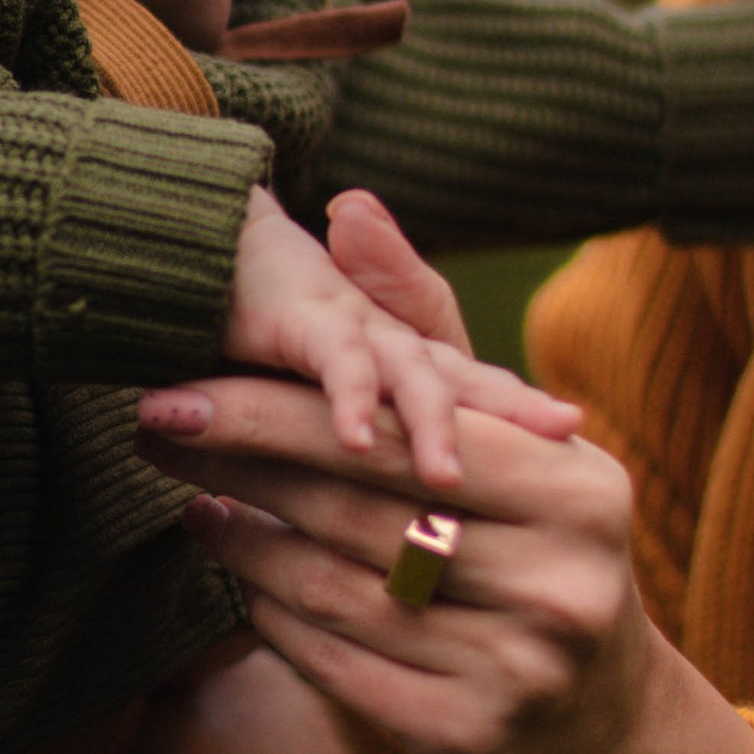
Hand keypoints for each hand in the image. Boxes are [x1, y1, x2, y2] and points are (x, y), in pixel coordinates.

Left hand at [137, 375, 753, 753]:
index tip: (178, 386)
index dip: (280, 413)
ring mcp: (520, 671)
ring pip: (338, 591)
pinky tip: (241, 581)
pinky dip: (277, 619)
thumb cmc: (538, 545)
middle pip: (361, 510)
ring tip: (195, 502)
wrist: (605, 723)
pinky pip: (339, 667)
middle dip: (243, 464)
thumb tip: (348, 205)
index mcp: (579, 489)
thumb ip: (422, 321)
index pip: (401, 437)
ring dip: (247, 544)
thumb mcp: (507, 433)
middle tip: (154, 428)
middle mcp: (560, 583)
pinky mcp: (471, 741)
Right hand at [223, 189, 580, 488]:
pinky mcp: (296, 315)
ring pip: (408, 372)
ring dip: (429, 424)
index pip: (469, 385)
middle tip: (566, 437)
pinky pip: (334, 361)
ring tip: (450, 478)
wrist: (179, 243)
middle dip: (513, 408)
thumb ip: (327, 444)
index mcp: (394, 353)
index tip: (574, 440)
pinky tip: (361, 442)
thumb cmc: (235, 326)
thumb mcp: (295, 396)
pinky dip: (348, 400)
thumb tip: (353, 511)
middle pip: (460, 375)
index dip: (520, 410)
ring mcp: (345, 321)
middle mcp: (383, 334)